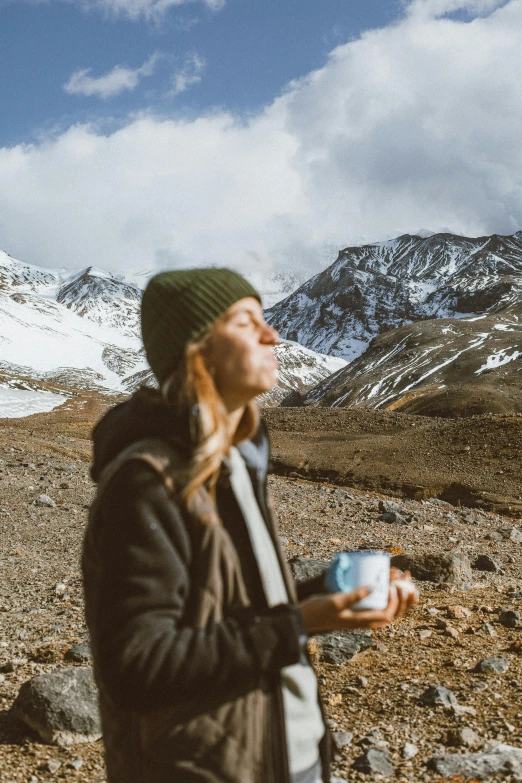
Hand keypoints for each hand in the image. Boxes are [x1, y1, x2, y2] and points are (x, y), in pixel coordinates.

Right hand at [299, 569, 415, 633]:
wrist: (306, 616)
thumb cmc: (320, 610)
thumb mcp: (337, 601)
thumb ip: (354, 596)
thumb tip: (374, 587)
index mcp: (363, 622)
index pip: (387, 615)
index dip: (395, 602)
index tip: (393, 586)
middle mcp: (366, 620)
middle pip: (393, 611)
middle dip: (404, 596)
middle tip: (407, 579)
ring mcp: (363, 614)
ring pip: (388, 605)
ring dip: (399, 593)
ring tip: (403, 576)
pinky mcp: (359, 607)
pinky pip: (379, 601)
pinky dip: (387, 591)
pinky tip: (387, 579)